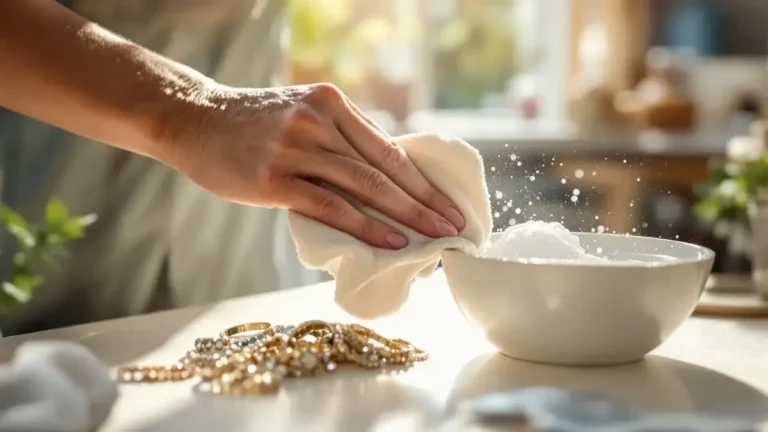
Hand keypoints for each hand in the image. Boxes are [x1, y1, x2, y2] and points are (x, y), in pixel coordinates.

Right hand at [164, 83, 464, 248]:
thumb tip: (385, 177)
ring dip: (406, 215)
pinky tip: (390, 241)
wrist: (193, 120)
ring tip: (435, 237)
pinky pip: (331, 205)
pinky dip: (365, 225)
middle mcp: (320, 120)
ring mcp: (297, 148)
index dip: (423, 180)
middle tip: (456, 226)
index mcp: (332, 103)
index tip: (449, 204)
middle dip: (426, 201)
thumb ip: (340, 139)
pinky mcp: (275, 178)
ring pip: (365, 186)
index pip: (389, 149)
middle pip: (385, 167)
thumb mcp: (302, 114)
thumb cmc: (253, 126)